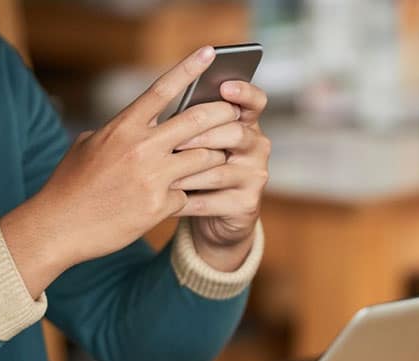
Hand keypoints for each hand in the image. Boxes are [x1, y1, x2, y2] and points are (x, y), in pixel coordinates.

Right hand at [1, 46, 239, 297]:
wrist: (59, 228)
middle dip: (224, 115)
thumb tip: (138, 121)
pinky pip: (190, 194)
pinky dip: (189, 196)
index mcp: (123, 127)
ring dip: (215, 157)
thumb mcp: (90, 146)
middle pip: (197, 121)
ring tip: (218, 159)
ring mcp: (153, 177)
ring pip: (205, 158)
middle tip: (237, 114)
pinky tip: (181, 201)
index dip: (189, 68)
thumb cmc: (71, 185)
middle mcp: (140, 147)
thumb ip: (118, 130)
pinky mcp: (161, 206)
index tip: (210, 53)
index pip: (162, 89)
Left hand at [170, 81, 270, 271]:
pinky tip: (165, 198)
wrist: (212, 216)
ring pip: (219, 170)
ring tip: (161, 173)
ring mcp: (255, 177)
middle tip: (174, 140)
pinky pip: (211, 200)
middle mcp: (257, 147)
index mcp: (246, 124)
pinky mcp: (246, 205)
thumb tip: (170, 95)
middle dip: (202, 135)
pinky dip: (185, 200)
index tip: (225, 86)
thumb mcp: (198, 141)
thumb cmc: (197, 169)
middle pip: (236, 133)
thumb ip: (193, 121)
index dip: (244, 92)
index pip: (255, 101)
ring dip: (187, 172)